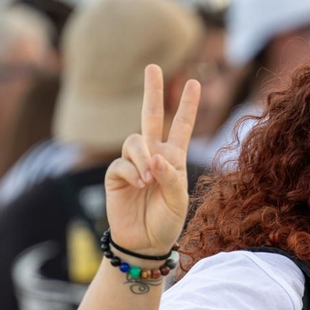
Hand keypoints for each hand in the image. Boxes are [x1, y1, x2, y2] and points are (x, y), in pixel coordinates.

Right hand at [105, 65, 199, 254]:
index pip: (180, 126)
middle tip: (152, 67)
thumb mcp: (178, 200)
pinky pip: (122, 163)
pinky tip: (139, 185)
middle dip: (152, 91)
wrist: (145, 243)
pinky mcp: (116, 175)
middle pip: (150, 116)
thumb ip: (170, 176)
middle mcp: (153, 155)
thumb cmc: (166, 222)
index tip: (193, 82)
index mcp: (173, 158)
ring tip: (149, 179)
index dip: (187, 106)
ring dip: (143, 156)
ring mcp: (133, 163)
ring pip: (134, 140)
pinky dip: (132, 172)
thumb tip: (155, 155)